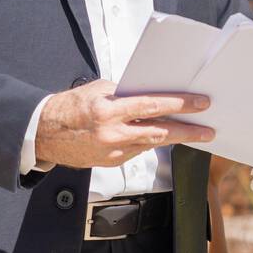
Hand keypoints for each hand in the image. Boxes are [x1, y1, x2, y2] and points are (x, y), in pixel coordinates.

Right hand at [36, 78, 214, 167]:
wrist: (44, 133)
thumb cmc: (70, 106)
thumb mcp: (98, 90)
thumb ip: (125, 94)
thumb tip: (151, 93)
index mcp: (109, 110)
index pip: (152, 105)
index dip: (179, 104)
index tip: (200, 103)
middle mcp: (112, 134)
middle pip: (159, 132)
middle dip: (187, 131)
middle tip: (208, 130)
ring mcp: (112, 151)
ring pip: (151, 143)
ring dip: (173, 137)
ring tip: (193, 132)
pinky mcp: (111, 162)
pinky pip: (137, 150)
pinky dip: (149, 141)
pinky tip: (160, 136)